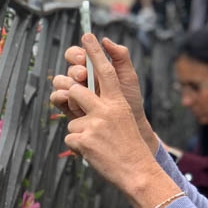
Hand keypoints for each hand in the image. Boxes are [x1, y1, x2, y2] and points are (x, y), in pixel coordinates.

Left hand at [56, 34, 156, 194]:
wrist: (137, 172)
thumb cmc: (129, 145)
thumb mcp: (124, 117)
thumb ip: (107, 102)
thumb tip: (88, 88)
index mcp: (117, 102)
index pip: (106, 71)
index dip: (95, 52)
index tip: (87, 36)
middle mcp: (105, 109)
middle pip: (75, 89)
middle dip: (70, 96)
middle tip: (78, 105)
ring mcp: (93, 125)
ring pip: (71, 119)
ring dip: (79, 131)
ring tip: (97, 142)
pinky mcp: (83, 140)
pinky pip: (69, 137)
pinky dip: (78, 147)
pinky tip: (93, 153)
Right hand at [63, 36, 148, 124]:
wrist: (130, 126)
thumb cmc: (130, 101)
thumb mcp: (129, 76)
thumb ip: (120, 56)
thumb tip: (104, 40)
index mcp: (94, 68)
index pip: (79, 55)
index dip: (78, 54)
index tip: (85, 58)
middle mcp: (81, 79)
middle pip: (68, 67)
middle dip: (74, 69)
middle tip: (84, 75)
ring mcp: (74, 93)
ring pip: (60, 81)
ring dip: (66, 82)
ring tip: (78, 89)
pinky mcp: (68, 107)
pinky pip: (57, 98)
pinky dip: (60, 96)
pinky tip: (70, 99)